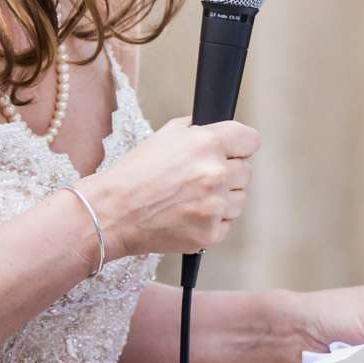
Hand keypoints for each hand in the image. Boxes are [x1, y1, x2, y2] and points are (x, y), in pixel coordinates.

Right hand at [86, 116, 257, 258]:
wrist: (112, 213)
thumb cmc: (133, 174)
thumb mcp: (164, 136)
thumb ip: (196, 129)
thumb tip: (215, 128)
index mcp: (208, 144)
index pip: (251, 140)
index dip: (240, 146)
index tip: (233, 151)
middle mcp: (217, 174)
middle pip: (246, 171)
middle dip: (227, 173)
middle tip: (200, 178)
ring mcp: (216, 206)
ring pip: (240, 199)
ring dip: (223, 198)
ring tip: (192, 198)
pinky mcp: (211, 233)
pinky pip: (226, 224)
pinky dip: (212, 221)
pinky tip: (188, 215)